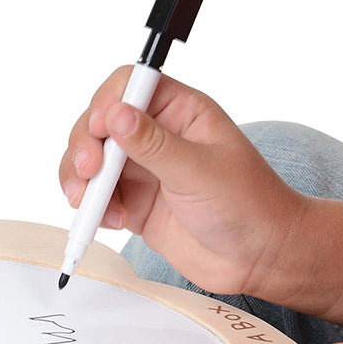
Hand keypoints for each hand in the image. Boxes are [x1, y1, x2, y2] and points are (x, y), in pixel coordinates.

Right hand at [59, 66, 304, 297]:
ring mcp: (145, 169)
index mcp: (181, 111)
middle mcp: (158, 134)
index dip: (107, 101)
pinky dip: (93, 207)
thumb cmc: (249, 205)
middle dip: (86, 145)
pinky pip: (99, 196)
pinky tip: (111, 221)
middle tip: (88, 172)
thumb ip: (154, 144)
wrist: (261, 258)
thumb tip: (116, 115)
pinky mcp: (136, 202)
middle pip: (101, 122)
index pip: (130, 85)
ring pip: (93, 160)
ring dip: (80, 179)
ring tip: (88, 203)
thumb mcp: (200, 170)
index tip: (99, 128)